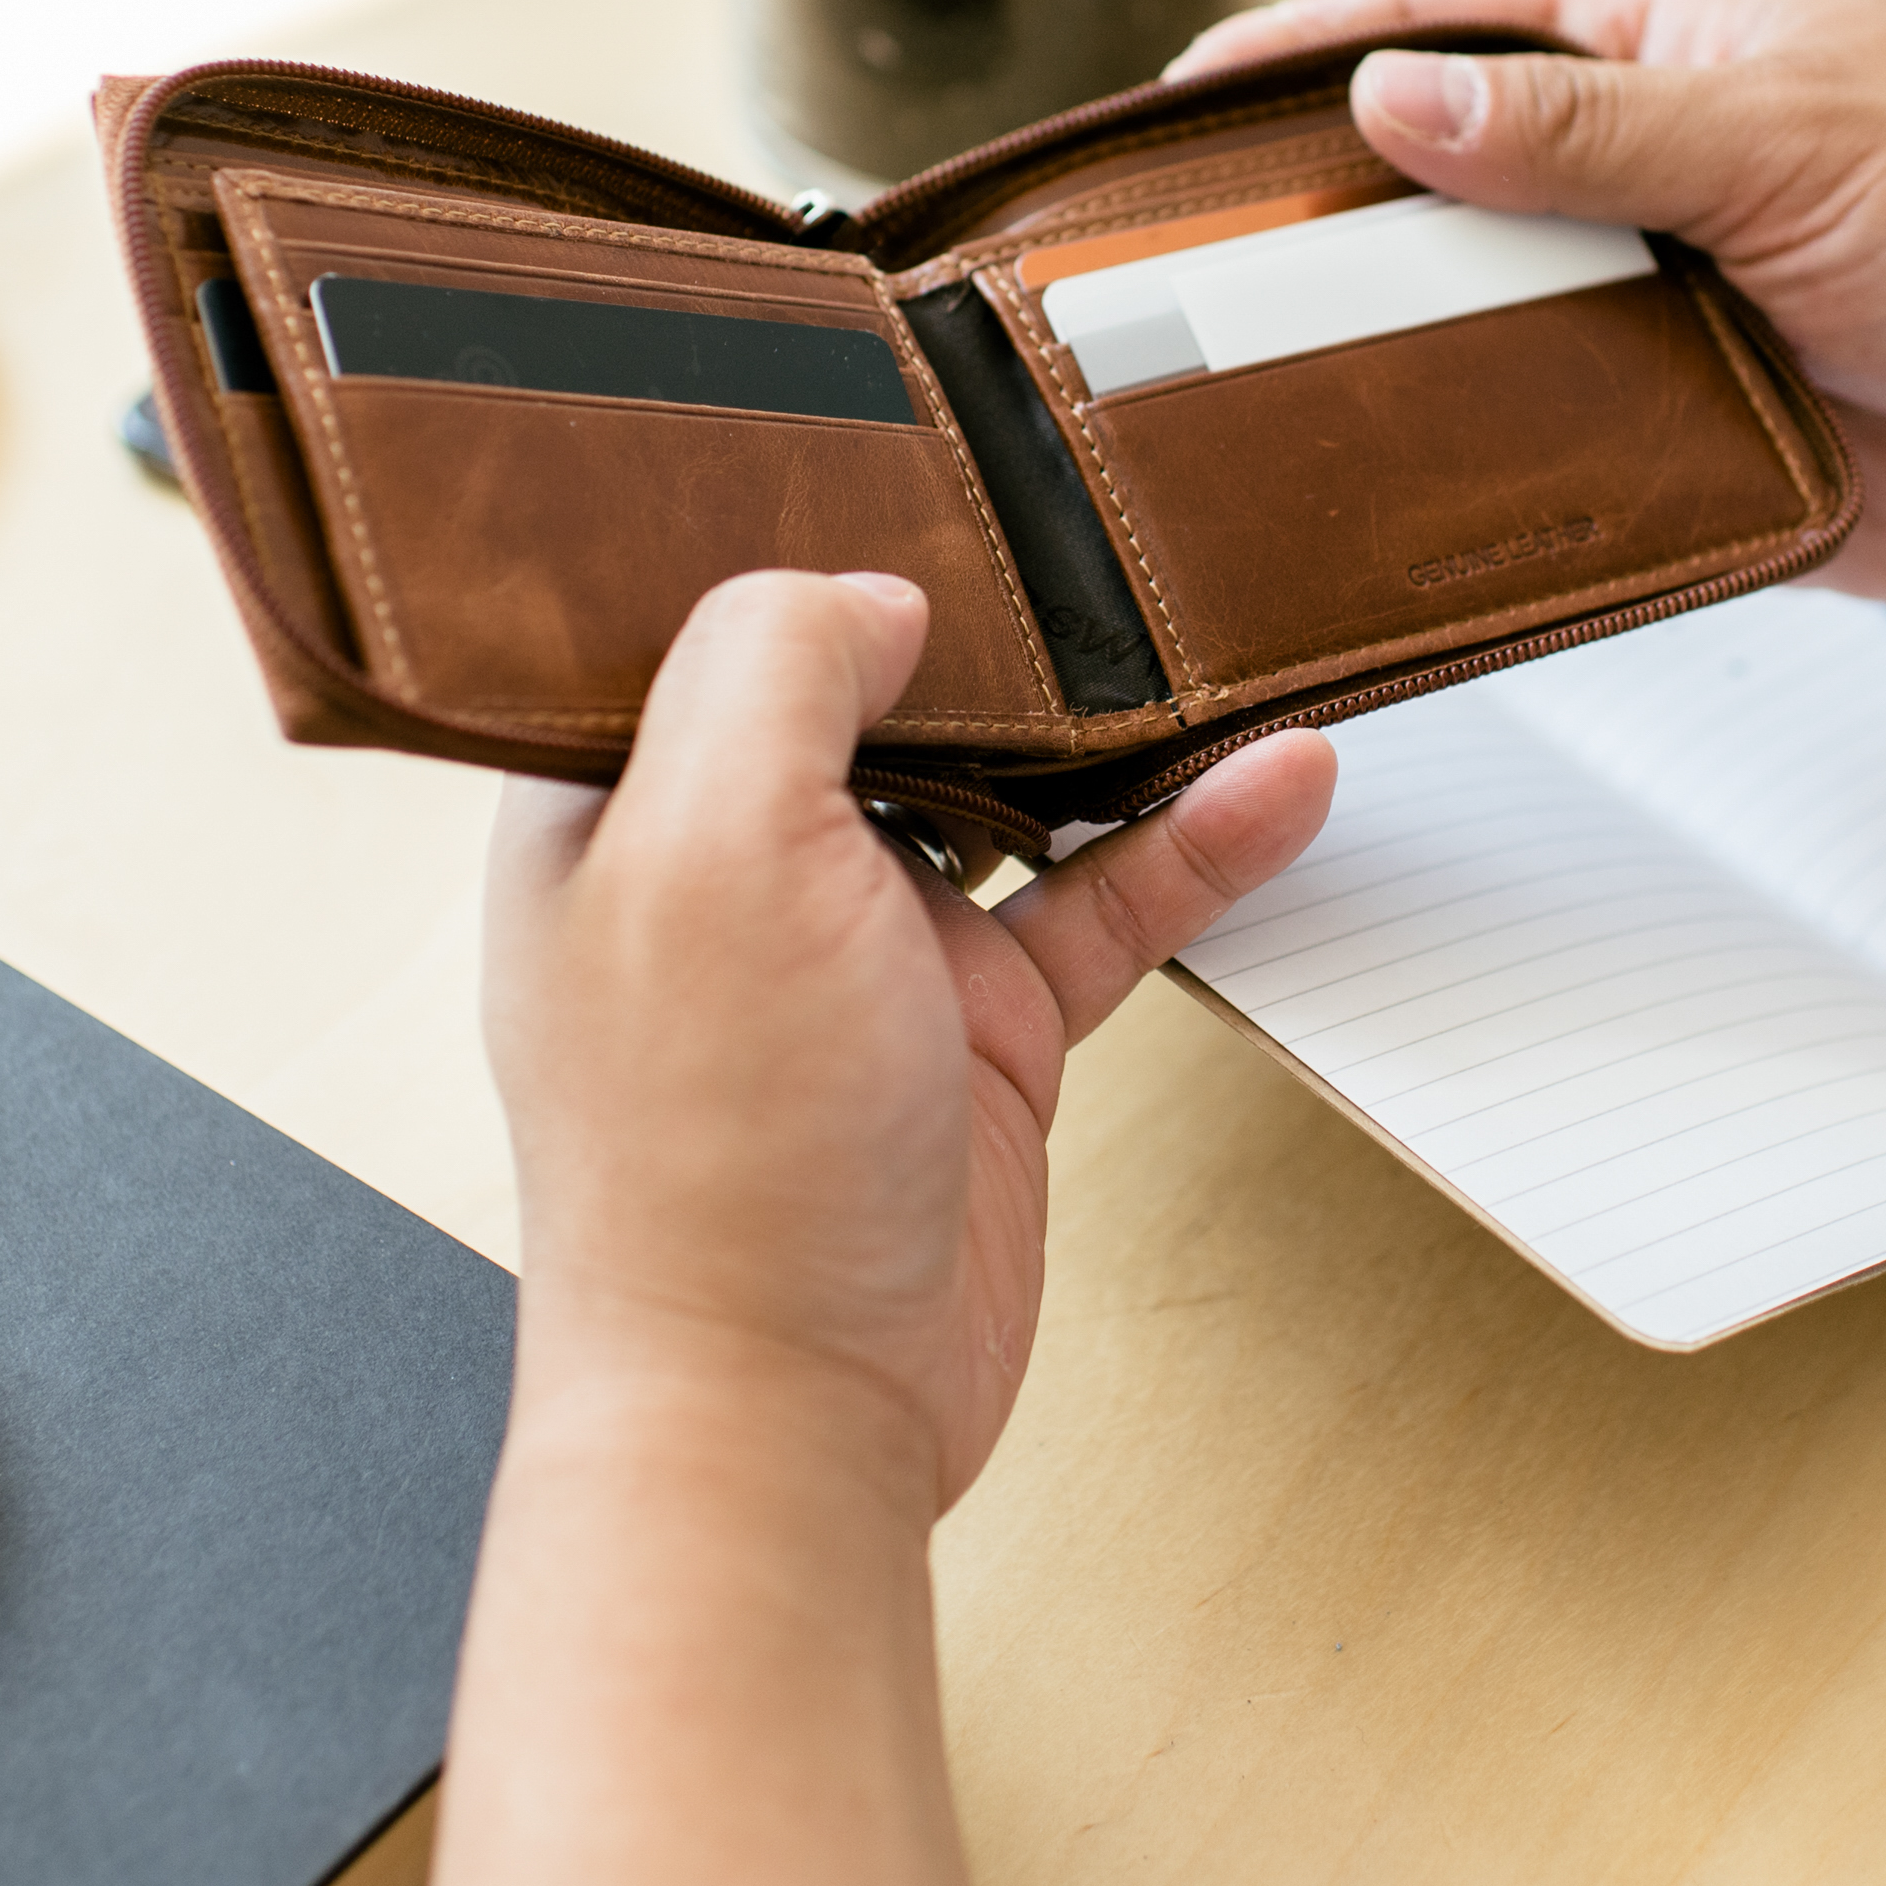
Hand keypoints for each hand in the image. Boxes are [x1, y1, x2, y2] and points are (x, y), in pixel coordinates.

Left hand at [484, 570, 1333, 1508]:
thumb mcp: (708, 849)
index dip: (794, 536)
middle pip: (871, 690)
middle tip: (1084, 525)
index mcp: (614, 808)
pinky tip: (1272, 787)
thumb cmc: (708, 1173)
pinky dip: (1188, 843)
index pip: (700, 619)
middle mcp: (731, 869)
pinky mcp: (973, 1037)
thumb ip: (775, 674)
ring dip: (1108, 724)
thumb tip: (872, 594)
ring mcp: (860, 955)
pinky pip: (1099, 904)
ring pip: (1007, 788)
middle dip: (980, 615)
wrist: (788, 1423)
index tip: (909, 462)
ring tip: (1208, 635)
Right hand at [1175, 0, 1885, 603]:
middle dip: (1312, 233)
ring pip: (1468, 343)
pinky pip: (1538, 468)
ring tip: (1234, 407)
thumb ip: (1590, 128)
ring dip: (1379, 371)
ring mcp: (1643, 320)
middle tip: (1172, 282)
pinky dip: (1467, 488)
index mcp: (1660, 60)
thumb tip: (1396, 95)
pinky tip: (1376, 512)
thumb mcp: (1791, 138)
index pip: (1445, 34)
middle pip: (1427, 199)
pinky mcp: (1671, 452)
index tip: (1180, 103)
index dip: (1306, 60)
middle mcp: (1634, 186)